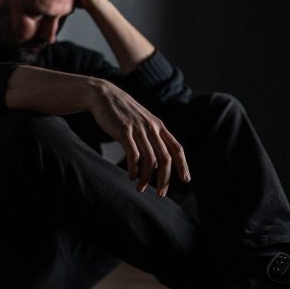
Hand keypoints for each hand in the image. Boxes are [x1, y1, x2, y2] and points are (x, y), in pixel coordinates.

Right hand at [86, 80, 190, 196]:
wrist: (103, 95)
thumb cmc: (122, 112)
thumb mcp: (142, 122)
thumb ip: (151, 138)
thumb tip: (156, 163)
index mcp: (158, 126)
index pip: (177, 148)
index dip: (183, 165)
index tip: (186, 180)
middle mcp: (152, 128)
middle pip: (165, 158)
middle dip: (165, 179)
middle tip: (160, 193)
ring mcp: (138, 129)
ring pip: (150, 160)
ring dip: (146, 178)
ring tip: (140, 188)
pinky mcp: (124, 131)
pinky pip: (134, 155)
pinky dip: (134, 169)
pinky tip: (130, 175)